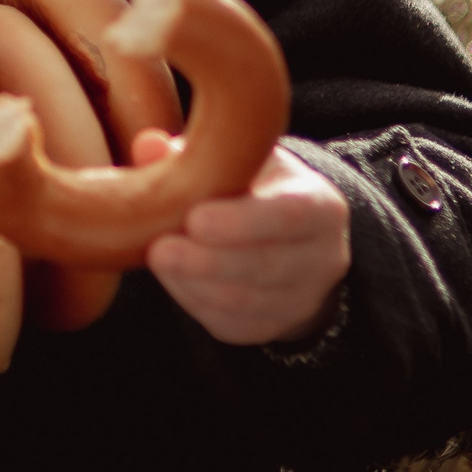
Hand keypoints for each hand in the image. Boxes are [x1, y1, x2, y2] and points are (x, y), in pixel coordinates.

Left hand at [132, 132, 349, 346]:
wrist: (286, 237)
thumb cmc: (256, 185)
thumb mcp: (240, 159)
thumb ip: (196, 152)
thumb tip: (148, 145)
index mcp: (322, 207)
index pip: (291, 216)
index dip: (243, 221)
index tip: (195, 219)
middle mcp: (323, 258)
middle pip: (268, 267)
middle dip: (209, 261)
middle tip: (160, 249)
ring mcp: (301, 299)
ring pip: (248, 302)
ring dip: (195, 283)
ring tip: (157, 258)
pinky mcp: (271, 327)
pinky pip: (231, 323)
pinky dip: (194, 301)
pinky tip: (170, 276)